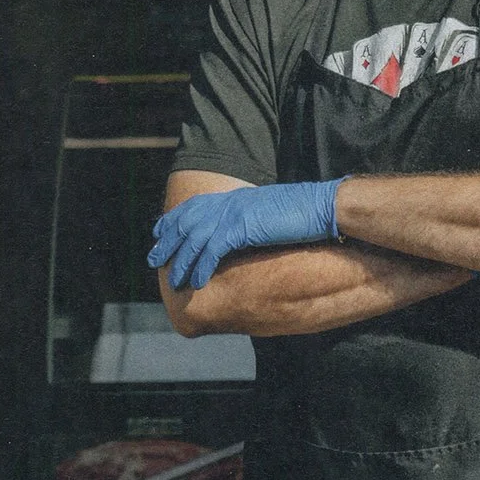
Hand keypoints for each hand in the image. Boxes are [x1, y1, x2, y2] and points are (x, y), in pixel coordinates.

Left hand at [149, 179, 344, 289]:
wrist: (326, 206)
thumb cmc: (309, 211)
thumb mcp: (274, 211)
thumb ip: (255, 218)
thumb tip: (251, 230)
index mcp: (237, 198)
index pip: (195, 207)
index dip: (174, 221)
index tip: (161, 235)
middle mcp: (230, 203)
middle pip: (187, 222)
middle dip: (168, 243)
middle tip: (154, 261)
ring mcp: (235, 214)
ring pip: (194, 239)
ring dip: (181, 261)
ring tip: (174, 281)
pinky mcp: (242, 228)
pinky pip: (211, 250)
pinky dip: (200, 266)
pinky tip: (195, 281)